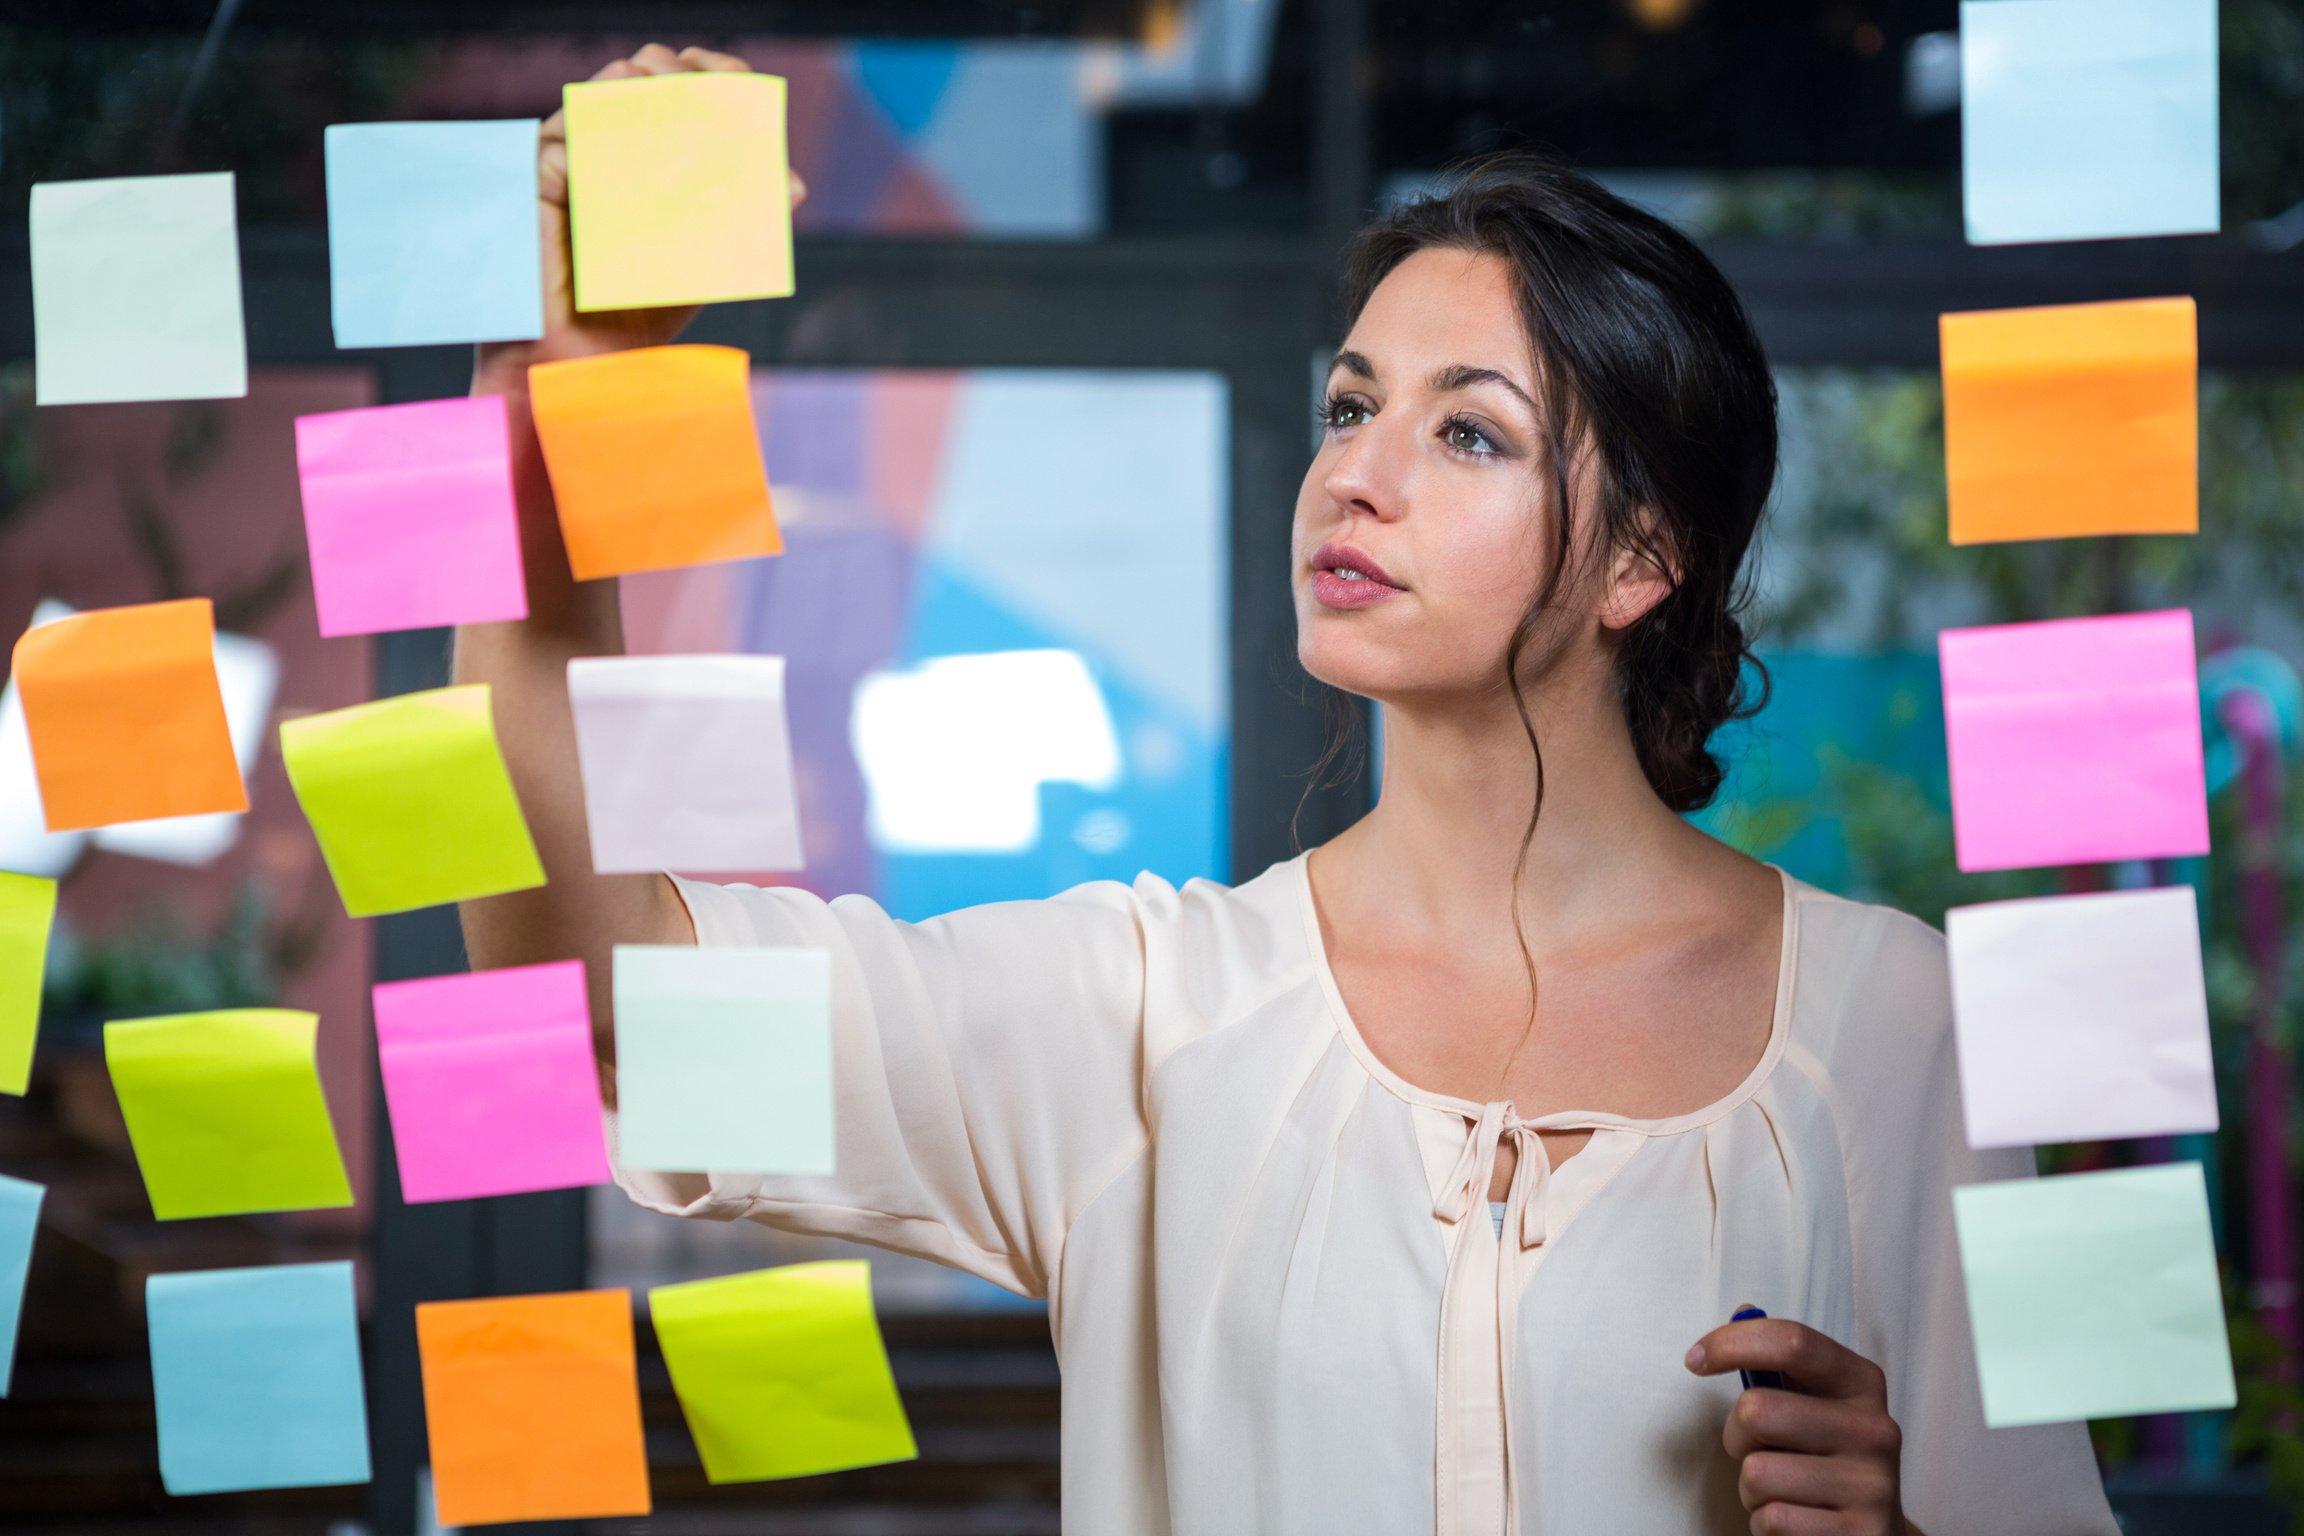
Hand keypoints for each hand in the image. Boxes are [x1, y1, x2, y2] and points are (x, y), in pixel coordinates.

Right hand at [472, 42, 808, 391]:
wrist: (586, 365)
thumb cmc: (638, 318)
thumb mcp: (700, 262)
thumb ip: (738, 220)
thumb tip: (795, 184)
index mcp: (643, 169)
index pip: (672, 101)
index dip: (700, 75)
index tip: (726, 70)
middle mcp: (603, 159)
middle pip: (633, 85)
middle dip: (670, 70)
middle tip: (697, 77)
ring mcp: (565, 165)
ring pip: (596, 100)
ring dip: (634, 86)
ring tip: (664, 89)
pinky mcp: (532, 182)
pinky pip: (562, 141)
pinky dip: (595, 132)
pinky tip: (627, 132)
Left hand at [1686, 1314, 1907, 1535]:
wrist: (1876, 1534)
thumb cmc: (1827, 1458)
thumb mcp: (1815, 1402)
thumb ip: (1780, 1361)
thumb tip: (1742, 1312)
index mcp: (1861, 1383)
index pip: (1793, 1343)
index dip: (1732, 1344)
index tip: (1695, 1359)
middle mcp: (1875, 1430)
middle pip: (1756, 1411)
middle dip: (1737, 1436)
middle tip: (1758, 1450)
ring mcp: (1871, 1487)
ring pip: (1756, 1473)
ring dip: (1752, 1488)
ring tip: (1784, 1490)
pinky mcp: (1858, 1535)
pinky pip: (1771, 1520)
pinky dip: (1765, 1523)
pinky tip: (1796, 1520)